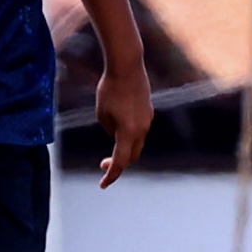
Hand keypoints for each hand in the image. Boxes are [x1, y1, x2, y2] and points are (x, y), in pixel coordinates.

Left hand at [91, 64, 151, 185]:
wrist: (128, 66)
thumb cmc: (109, 89)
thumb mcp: (102, 114)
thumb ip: (110, 130)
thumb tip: (118, 137)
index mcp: (128, 132)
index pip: (120, 161)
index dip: (111, 175)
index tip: (102, 184)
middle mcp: (142, 129)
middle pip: (131, 156)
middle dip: (118, 163)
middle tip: (102, 164)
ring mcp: (147, 121)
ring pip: (136, 143)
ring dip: (123, 149)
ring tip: (108, 143)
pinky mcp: (148, 112)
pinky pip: (138, 130)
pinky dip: (129, 136)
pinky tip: (117, 126)